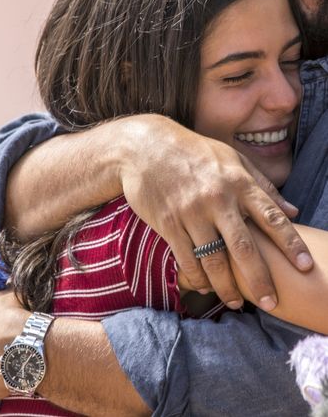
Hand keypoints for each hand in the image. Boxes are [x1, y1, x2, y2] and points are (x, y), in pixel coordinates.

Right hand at [117, 116, 311, 310]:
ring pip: (214, 260)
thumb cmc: (191, 151)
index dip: (291, 244)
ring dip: (227, 287)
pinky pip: (186, 258)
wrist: (144, 148)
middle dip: (261, 280)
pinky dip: (197, 277)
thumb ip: (262, 185)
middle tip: (271, 303)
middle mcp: (217, 199)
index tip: (306, 267)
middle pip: (244, 248)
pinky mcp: (168, 223)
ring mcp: (190, 212)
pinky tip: (205, 286)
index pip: (272, 217)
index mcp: (237, 182)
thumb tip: (292, 211)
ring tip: (236, 302)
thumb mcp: (230, 159)